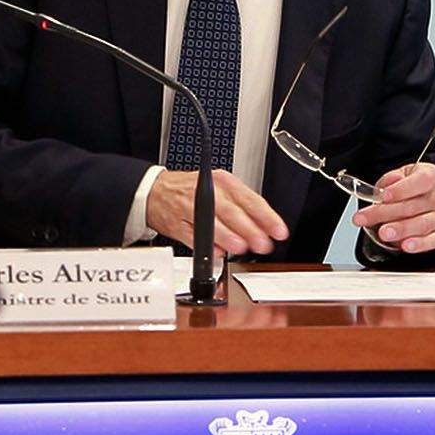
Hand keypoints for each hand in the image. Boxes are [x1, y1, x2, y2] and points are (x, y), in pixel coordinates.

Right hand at [146, 169, 288, 258]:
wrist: (156, 191)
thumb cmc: (191, 191)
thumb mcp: (219, 189)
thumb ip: (241, 208)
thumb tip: (263, 230)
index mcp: (223, 182)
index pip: (250, 199)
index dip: (266, 217)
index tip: (279, 231)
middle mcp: (208, 192)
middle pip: (231, 211)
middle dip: (249, 229)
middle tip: (262, 243)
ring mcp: (190, 207)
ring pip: (211, 222)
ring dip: (227, 236)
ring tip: (241, 247)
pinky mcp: (176, 224)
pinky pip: (192, 237)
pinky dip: (205, 245)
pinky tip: (217, 253)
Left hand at [351, 162, 434, 255]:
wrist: (421, 200)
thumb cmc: (409, 188)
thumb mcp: (397, 177)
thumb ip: (391, 180)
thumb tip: (391, 182)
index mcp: (431, 175)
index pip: (421, 180)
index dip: (402, 189)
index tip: (384, 196)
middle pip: (414, 206)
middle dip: (386, 213)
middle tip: (366, 218)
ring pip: (421, 224)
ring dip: (400, 230)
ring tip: (383, 233)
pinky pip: (431, 241)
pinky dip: (418, 244)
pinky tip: (405, 245)